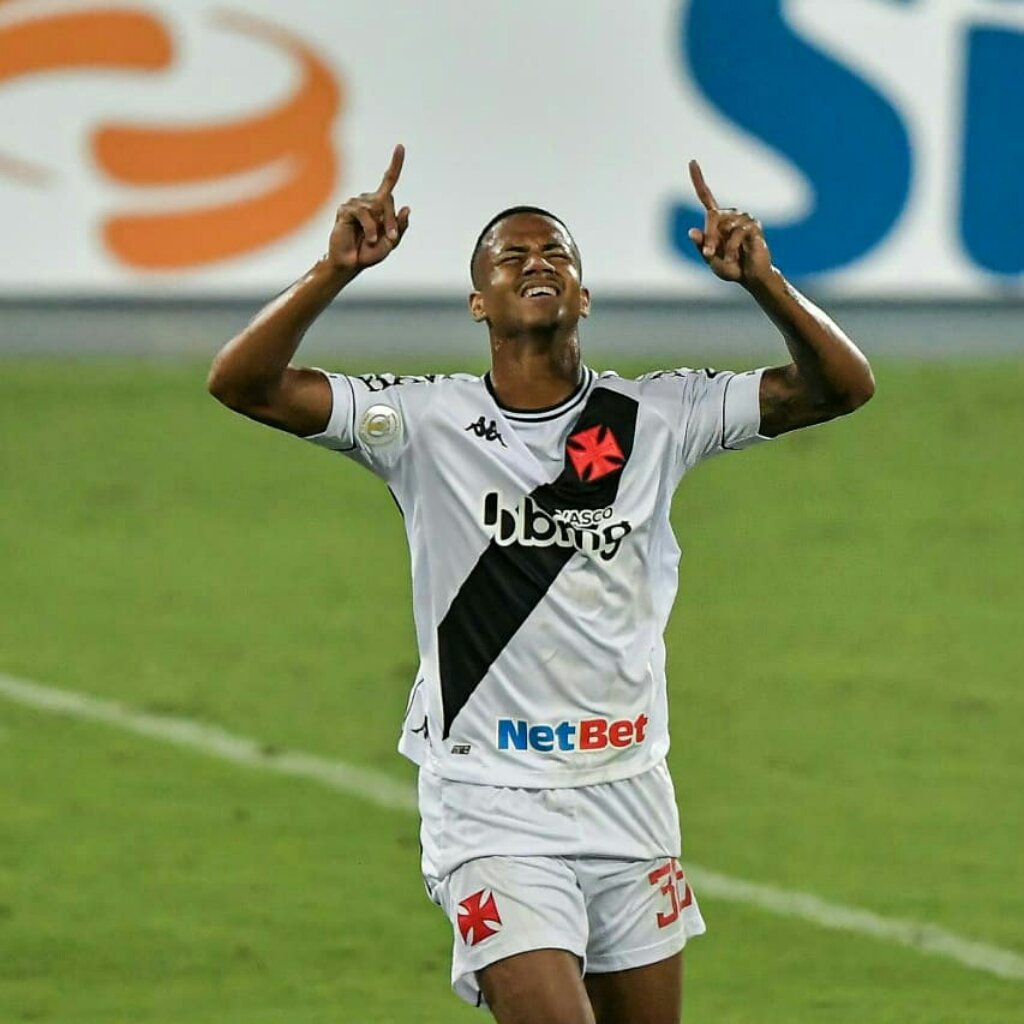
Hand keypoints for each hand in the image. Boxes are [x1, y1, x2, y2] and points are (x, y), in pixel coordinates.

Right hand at [328, 144, 410, 270]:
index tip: (400, 147)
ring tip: (374, 241)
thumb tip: (407, 208)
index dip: (395, 164)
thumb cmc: (369, 253)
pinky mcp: (345, 210)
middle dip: (392, 220)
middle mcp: (368, 201)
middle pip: (387, 199)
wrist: (350, 264)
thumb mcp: (390, 243)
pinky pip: (363, 213)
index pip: (388, 180)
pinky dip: (370, 228)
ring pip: (376, 207)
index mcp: (380, 206)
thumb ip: (400, 227)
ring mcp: (355, 204)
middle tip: (392, 238)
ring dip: (380, 227)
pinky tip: (368, 238)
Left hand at [687, 160, 772, 286]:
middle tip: (708, 254)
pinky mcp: (754, 226)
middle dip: (708, 237)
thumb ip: (701, 246)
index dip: (698, 179)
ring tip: (728, 259)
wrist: (751, 276)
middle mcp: (730, 214)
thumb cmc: (730, 267)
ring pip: (725, 227)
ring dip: (722, 247)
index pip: (706, 196)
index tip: (692, 161)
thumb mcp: (710, 259)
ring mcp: (744, 218)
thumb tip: (692, 231)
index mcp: (717, 220)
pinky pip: (737, 234)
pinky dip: (732, 248)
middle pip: (712, 216)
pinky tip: (734, 257)